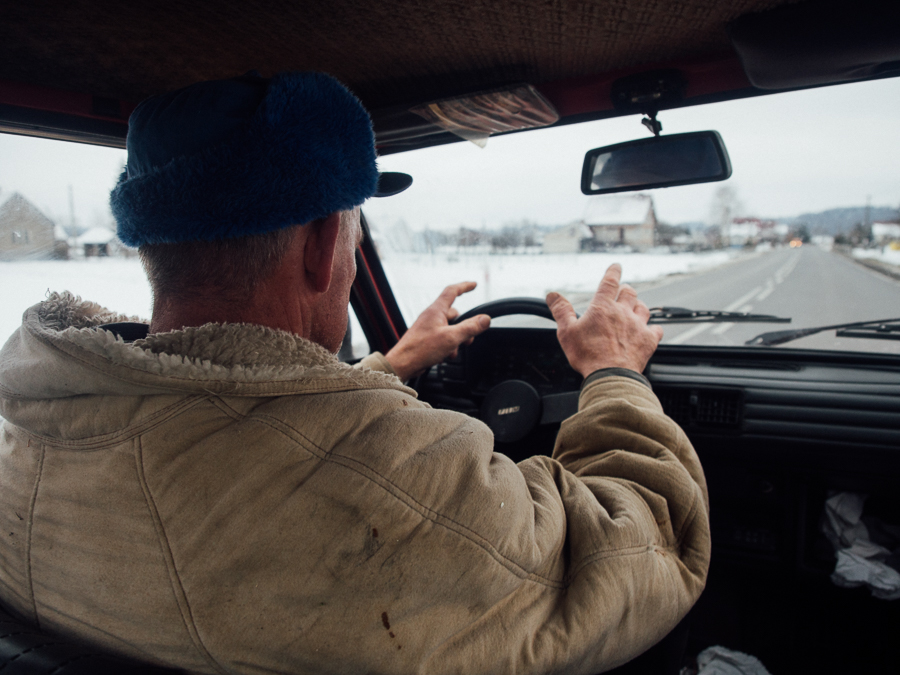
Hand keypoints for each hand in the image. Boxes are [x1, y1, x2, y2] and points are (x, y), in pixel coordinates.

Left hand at [385, 282, 490, 380]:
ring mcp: (429, 328)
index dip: (464, 287)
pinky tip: (444, 356)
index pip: (452, 291)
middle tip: (467, 339)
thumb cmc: (421, 349)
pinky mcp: (427, 339)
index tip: (474, 285)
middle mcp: (432, 317)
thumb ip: (470, 327)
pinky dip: (447, 347)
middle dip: (464, 328)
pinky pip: (443, 339)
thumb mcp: (452, 338)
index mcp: (436, 311)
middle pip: (455, 315)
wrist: (403, 364)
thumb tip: (485, 319)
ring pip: (450, 329)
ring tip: (451, 350)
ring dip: (456, 341)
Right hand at [546, 263, 662, 377]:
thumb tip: (552, 295)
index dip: (613, 272)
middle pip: (629, 293)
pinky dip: (653, 328)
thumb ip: (561, 310)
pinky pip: (657, 329)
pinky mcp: (649, 340)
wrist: (611, 376)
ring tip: (635, 308)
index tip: (616, 266)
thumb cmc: (587, 355)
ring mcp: (638, 326)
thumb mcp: (567, 332)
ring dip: (638, 306)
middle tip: (623, 291)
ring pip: (643, 308)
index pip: (610, 282)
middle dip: (626, 290)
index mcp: (603, 308)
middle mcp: (623, 312)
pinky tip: (651, 330)